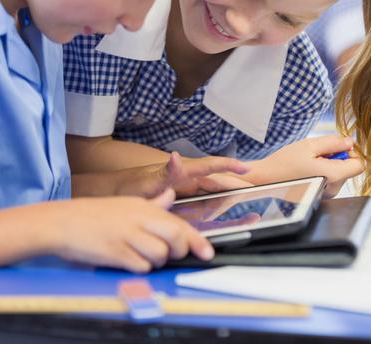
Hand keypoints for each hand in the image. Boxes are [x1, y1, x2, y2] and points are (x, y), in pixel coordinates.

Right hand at [48, 189, 212, 272]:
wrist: (60, 222)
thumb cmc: (92, 215)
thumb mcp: (125, 203)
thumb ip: (152, 202)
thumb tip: (170, 195)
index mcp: (142, 206)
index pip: (179, 223)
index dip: (197, 240)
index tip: (208, 252)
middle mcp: (138, 218)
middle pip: (176, 237)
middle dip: (179, 252)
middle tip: (171, 255)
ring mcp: (126, 234)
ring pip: (160, 254)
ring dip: (156, 261)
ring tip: (142, 257)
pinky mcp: (115, 251)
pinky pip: (141, 266)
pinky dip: (140, 268)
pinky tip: (128, 261)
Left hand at [118, 152, 251, 198]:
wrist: (113, 194)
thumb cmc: (130, 186)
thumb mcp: (147, 181)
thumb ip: (165, 172)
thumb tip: (177, 158)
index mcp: (182, 173)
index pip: (211, 167)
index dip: (229, 167)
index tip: (247, 169)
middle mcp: (186, 179)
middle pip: (216, 180)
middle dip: (235, 183)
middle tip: (257, 190)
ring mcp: (184, 189)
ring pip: (211, 192)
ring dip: (227, 196)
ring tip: (246, 206)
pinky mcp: (180, 199)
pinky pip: (202, 202)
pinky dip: (214, 206)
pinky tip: (223, 213)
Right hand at [249, 135, 364, 196]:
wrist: (266, 179)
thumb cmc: (284, 163)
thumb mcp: (309, 145)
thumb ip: (333, 143)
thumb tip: (350, 143)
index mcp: (333, 175)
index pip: (360, 165)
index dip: (351, 153)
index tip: (336, 148)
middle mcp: (333, 189)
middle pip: (349, 169)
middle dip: (337, 158)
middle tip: (316, 155)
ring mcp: (326, 195)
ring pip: (339, 175)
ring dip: (328, 165)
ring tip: (308, 163)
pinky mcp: (320, 196)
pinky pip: (330, 181)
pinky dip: (322, 173)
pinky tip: (306, 171)